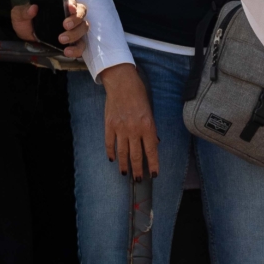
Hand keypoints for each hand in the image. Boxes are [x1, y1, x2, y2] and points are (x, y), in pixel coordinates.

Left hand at [10, 0, 89, 57]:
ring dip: (75, 34)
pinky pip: (81, 45)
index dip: (72, 3)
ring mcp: (74, 28)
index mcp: (59, 4)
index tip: (69, 8)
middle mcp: (70, 15)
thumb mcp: (19, 16)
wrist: (26, 40)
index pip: (71, 0)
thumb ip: (23, 12)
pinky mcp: (74, 42)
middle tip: (65, 25)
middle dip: (75, 19)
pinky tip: (67, 51)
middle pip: (81, 13)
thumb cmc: (25, 24)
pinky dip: (77, 49)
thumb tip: (33, 8)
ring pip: (84, 27)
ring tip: (62, 40)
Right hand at [99, 63, 160, 180]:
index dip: (153, 164)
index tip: (154, 175)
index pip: (151, 151)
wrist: (122, 83)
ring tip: (125, 174)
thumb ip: (151, 129)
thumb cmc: (139, 95)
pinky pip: (110, 143)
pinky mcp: (109, 126)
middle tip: (138, 180)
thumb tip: (154, 143)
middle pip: (137, 155)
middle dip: (138, 169)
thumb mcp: (150, 111)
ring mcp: (120, 128)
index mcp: (148, 126)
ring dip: (125, 165)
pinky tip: (113, 159)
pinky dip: (111, 153)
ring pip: (123, 152)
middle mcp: (134, 130)